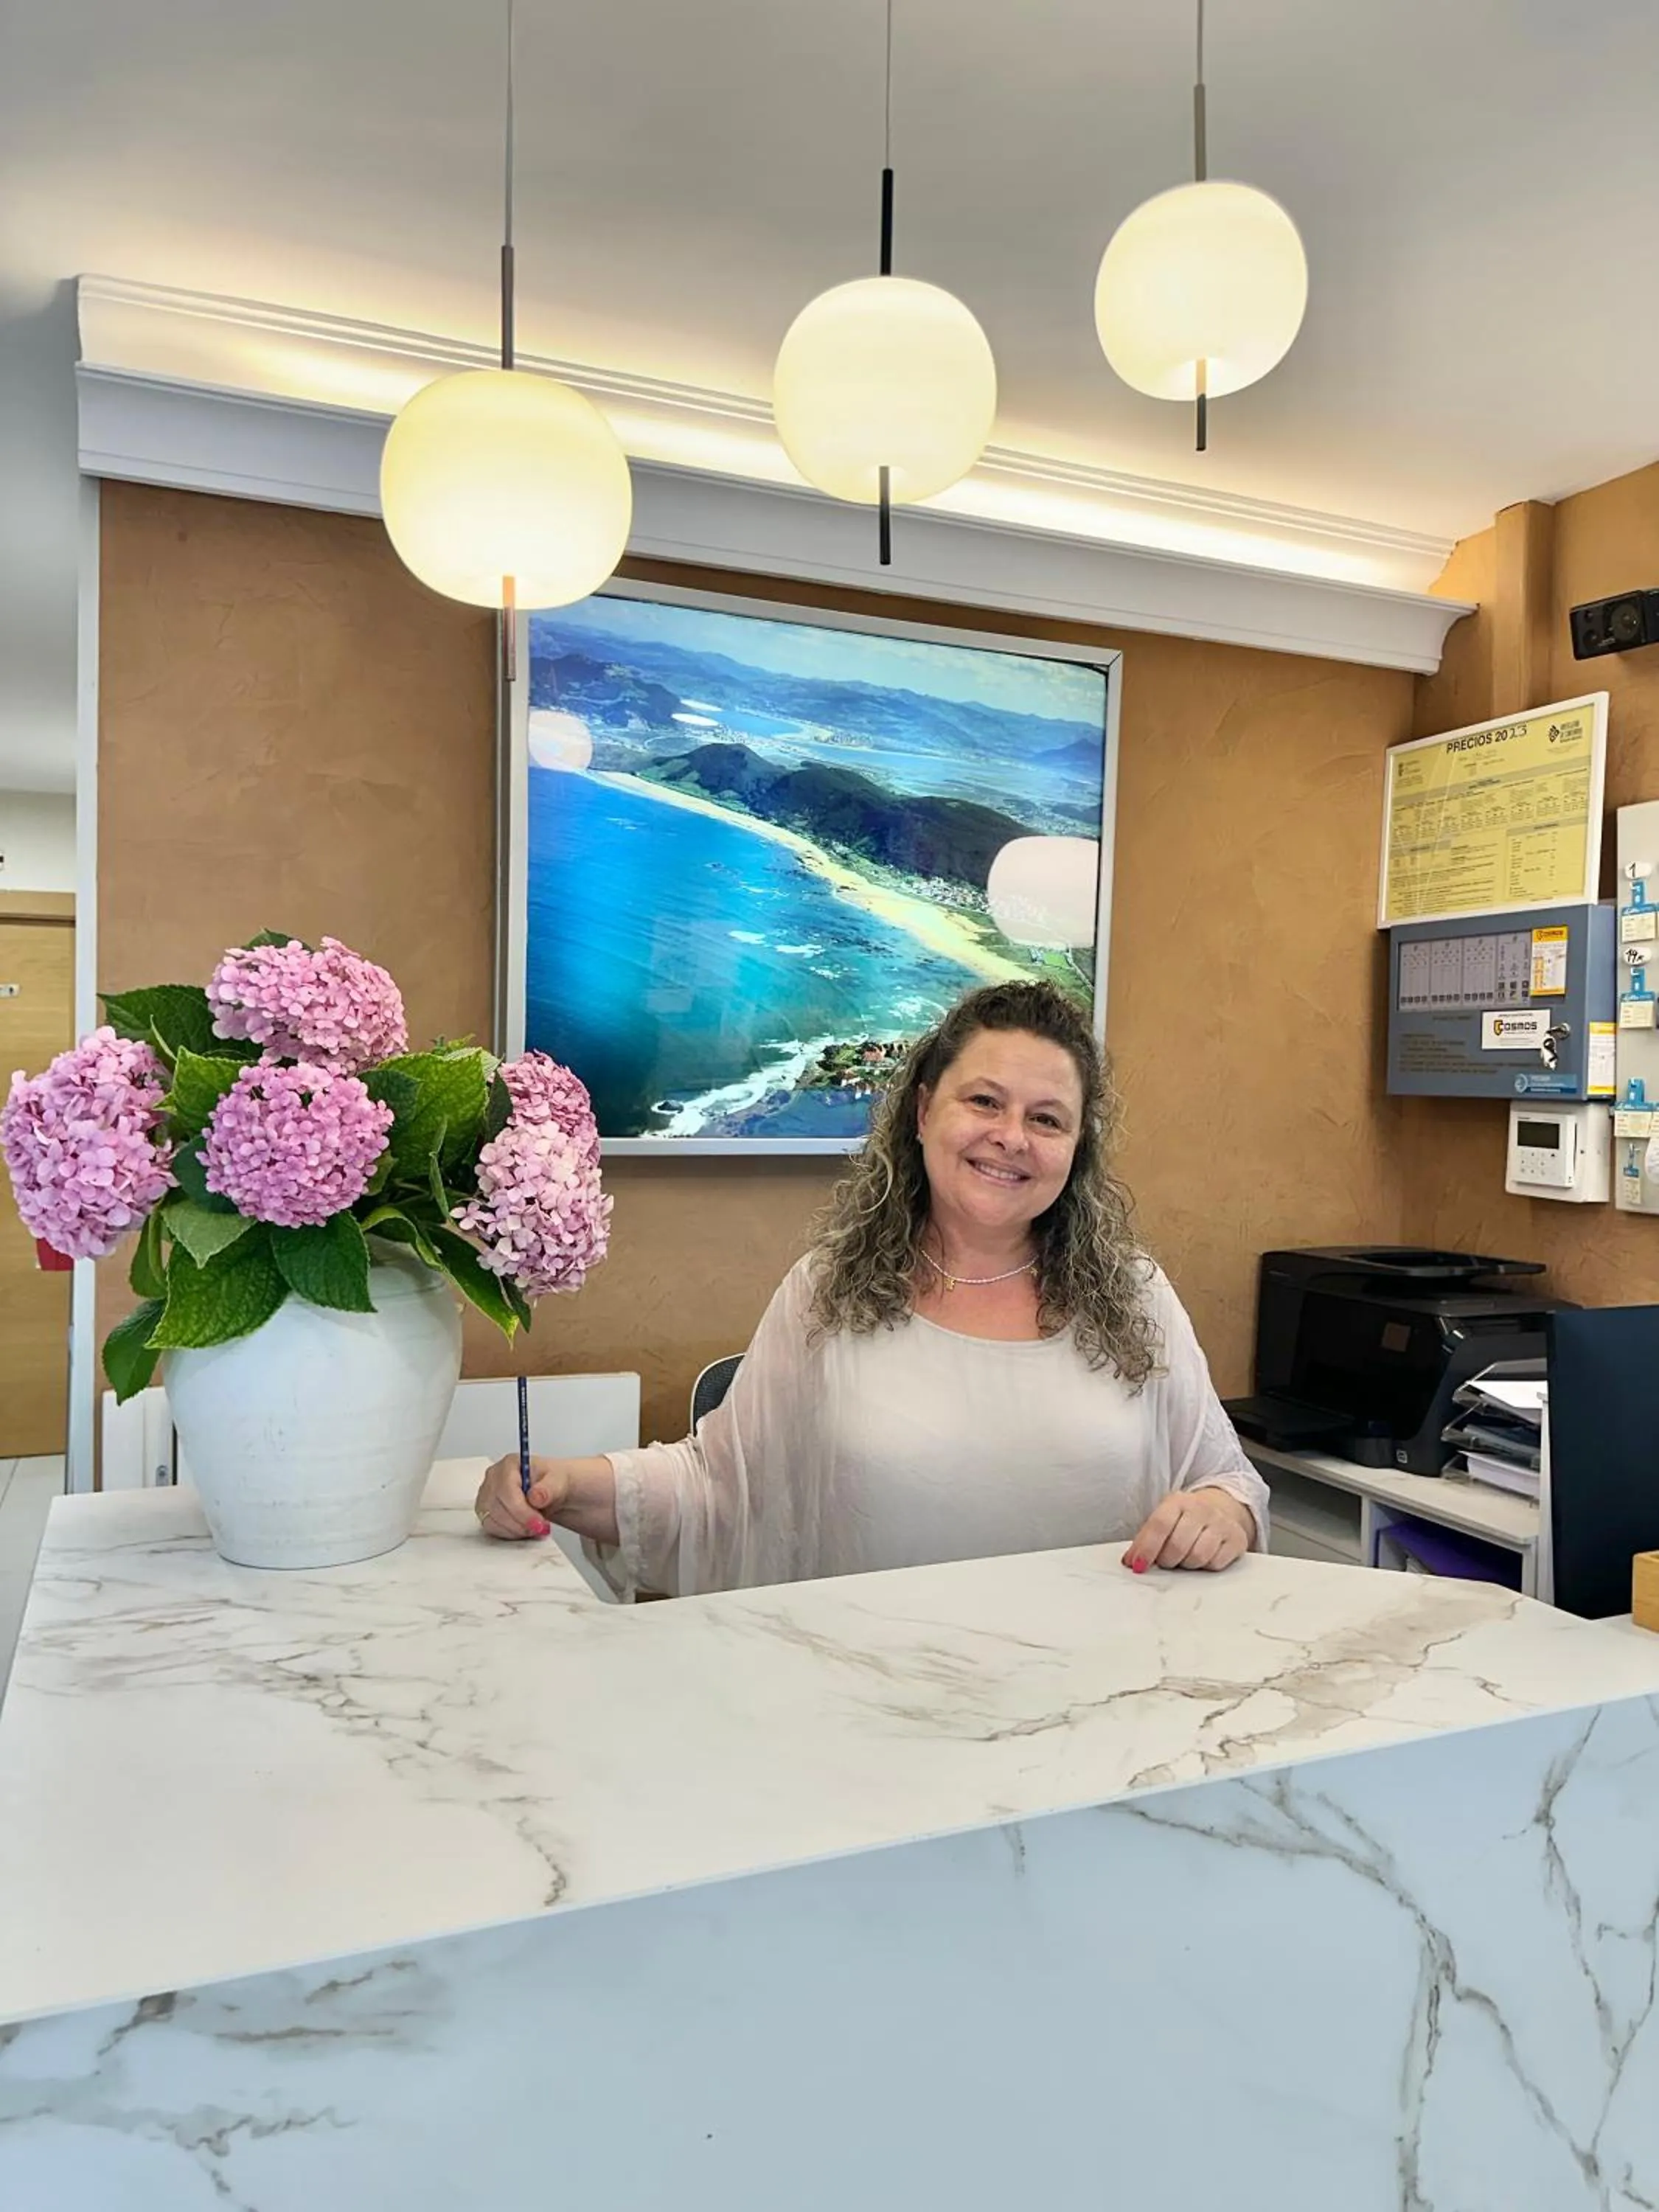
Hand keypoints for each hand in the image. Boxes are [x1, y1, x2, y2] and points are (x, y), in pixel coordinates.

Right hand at [475, 1455, 571, 1541]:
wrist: (552, 1492)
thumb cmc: (553, 1482)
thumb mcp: (560, 1481)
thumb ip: (549, 1488)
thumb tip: (536, 1496)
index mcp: (510, 1464)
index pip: (507, 1490)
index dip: (521, 1511)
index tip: (537, 1522)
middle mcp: (494, 1478)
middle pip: (497, 1507)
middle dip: (520, 1522)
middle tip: (540, 1527)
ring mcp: (487, 1494)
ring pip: (492, 1520)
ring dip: (516, 1529)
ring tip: (535, 1527)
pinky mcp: (486, 1511)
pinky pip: (491, 1527)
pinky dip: (509, 1533)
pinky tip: (525, 1529)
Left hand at [1123, 1487, 1253, 1574]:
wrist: (1222, 1509)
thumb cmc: (1185, 1520)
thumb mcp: (1164, 1520)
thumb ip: (1146, 1538)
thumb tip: (1130, 1561)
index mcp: (1178, 1501)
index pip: (1159, 1525)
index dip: (1146, 1548)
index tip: (1138, 1566)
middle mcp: (1202, 1509)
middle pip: (1177, 1545)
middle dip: (1167, 1560)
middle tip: (1167, 1561)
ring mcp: (1222, 1523)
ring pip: (1197, 1556)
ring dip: (1187, 1565)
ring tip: (1185, 1558)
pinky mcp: (1237, 1539)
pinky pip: (1216, 1563)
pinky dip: (1206, 1566)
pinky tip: (1203, 1558)